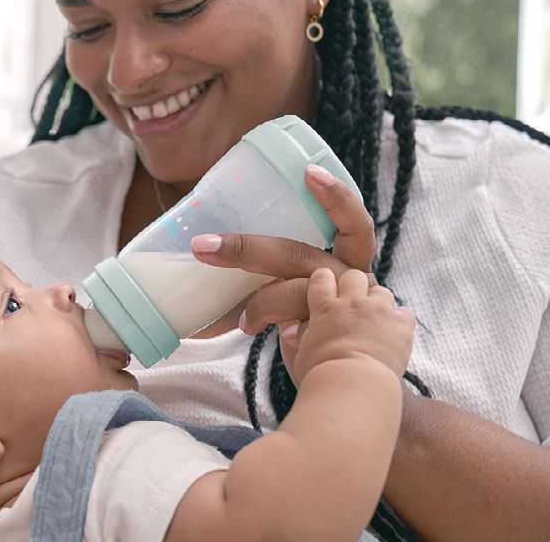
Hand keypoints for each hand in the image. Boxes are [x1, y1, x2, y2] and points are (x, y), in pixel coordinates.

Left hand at [191, 165, 377, 333]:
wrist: (347, 376)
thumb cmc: (312, 320)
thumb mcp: (296, 285)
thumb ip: (262, 268)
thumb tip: (197, 251)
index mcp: (345, 259)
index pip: (352, 223)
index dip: (336, 195)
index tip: (308, 172)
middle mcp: (350, 280)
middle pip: (300, 255)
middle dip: (247, 249)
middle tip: (203, 246)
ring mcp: (343, 311)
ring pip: (297, 292)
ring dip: (262, 301)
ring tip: (242, 319)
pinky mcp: (332, 340)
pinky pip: (300, 330)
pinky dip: (282, 332)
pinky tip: (272, 336)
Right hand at [280, 268, 413, 385]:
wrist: (353, 388)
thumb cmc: (321, 376)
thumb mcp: (298, 355)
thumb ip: (296, 336)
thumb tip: (288, 327)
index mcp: (324, 308)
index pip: (322, 277)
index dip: (324, 281)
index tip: (326, 291)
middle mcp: (352, 303)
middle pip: (353, 276)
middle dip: (353, 286)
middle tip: (352, 305)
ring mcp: (378, 311)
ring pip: (381, 290)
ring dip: (377, 302)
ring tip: (374, 321)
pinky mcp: (400, 325)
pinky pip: (405, 313)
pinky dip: (400, 322)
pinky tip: (393, 335)